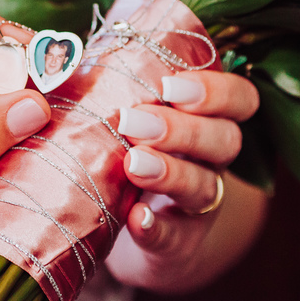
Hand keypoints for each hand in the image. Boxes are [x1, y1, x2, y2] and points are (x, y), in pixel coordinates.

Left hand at [106, 71, 264, 290]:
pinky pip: (176, 237)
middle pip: (225, 140)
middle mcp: (212, 161)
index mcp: (206, 119)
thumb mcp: (130, 118)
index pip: (239, 99)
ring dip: (170, 173)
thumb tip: (60, 57)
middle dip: (182, 129)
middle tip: (132, 121)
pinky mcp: (179, 244)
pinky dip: (157, 229)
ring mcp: (200, 206)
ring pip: (205, 187)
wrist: (133, 230)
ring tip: (132, 164)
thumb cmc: (124, 152)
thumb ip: (115, 88)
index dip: (216, 90)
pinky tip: (136, 218)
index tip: (170, 85)